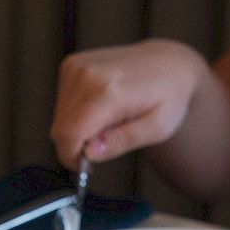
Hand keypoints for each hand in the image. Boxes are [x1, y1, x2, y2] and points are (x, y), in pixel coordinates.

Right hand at [49, 39, 210, 168]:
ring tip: (108, 120)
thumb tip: (90, 153)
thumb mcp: (157, 128)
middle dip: (78, 143)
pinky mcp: (71, 66)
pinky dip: (76, 113)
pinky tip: (98, 108)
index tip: (86, 165)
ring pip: (60, 118)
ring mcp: (77, 67)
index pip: (69, 134)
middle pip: (61, 128)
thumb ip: (122, 142)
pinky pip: (61, 104)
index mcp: (110, 91)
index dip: (72, 157)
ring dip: (78, 127)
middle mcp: (88, 75)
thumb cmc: (168, 96)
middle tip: (106, 141)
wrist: (169, 64)